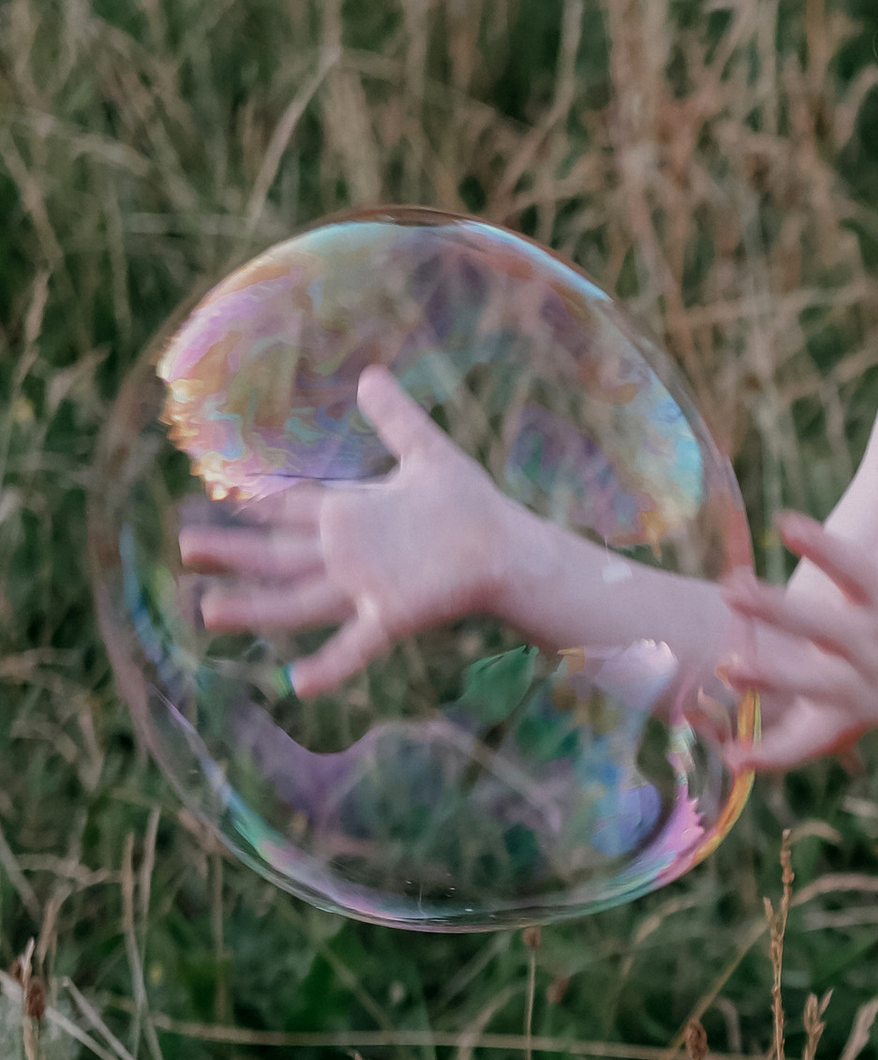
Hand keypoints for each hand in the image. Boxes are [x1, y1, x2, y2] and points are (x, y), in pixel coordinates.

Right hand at [178, 366, 518, 699]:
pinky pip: (355, 644)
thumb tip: (368, 375)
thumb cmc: (473, 506)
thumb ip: (394, 417)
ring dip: (254, 608)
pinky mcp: (393, 614)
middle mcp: (348, 554)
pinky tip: (298, 684)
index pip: (291, 506)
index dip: (253, 502)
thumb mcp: (427, 452)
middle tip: (184, 546)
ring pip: (298, 601)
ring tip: (209, 611)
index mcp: (350, 513)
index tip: (212, 495)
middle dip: (232, 550)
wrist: (511, 548)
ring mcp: (366, 587)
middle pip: (278, 553)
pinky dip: (329, 665)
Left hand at [718, 441, 877, 770]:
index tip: (783, 519)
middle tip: (730, 588)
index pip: (851, 567)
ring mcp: (859, 683)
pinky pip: (808, 741)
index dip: (819, 544)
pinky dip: (774, 754)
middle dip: (775, 611)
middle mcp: (872, 642)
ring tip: (726, 667)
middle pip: (819, 626)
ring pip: (809, 683)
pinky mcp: (847, 718)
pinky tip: (733, 758)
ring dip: (770, 679)